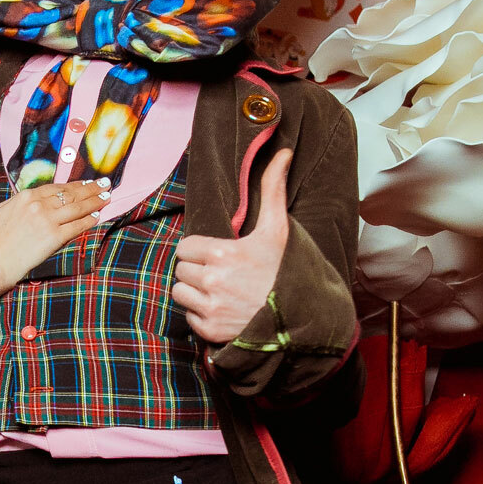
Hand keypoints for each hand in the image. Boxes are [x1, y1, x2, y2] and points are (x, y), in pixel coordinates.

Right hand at [0, 179, 108, 295]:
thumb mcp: (3, 211)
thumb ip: (19, 201)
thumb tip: (32, 197)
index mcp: (26, 196)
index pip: (56, 187)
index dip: (74, 185)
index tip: (86, 183)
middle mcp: (39, 205)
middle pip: (71, 194)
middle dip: (91, 188)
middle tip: (105, 184)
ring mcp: (48, 220)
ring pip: (78, 207)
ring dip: (95, 201)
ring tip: (106, 197)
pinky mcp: (55, 237)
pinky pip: (77, 226)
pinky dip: (89, 220)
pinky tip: (98, 216)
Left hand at [171, 147, 291, 343]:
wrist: (302, 318)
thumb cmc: (287, 270)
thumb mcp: (279, 230)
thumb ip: (272, 189)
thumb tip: (281, 152)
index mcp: (222, 253)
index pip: (185, 247)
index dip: (199, 250)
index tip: (216, 254)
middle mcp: (212, 281)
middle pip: (181, 269)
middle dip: (196, 269)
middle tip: (219, 272)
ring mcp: (210, 308)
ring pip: (180, 292)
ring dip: (194, 291)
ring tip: (219, 290)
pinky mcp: (210, 331)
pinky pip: (189, 316)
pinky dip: (201, 314)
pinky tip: (223, 309)